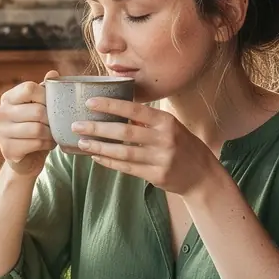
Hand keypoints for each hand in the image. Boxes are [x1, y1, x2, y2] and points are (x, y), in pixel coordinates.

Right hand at [0, 71, 58, 176]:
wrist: (26, 157)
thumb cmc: (35, 126)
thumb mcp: (40, 106)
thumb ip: (46, 90)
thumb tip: (53, 73)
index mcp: (8, 98)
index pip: (29, 88)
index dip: (46, 96)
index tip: (51, 105)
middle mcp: (0, 113)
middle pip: (37, 111)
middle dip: (53, 119)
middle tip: (57, 124)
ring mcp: (1, 132)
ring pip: (37, 129)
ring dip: (51, 133)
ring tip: (53, 134)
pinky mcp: (7, 149)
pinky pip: (35, 144)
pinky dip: (46, 145)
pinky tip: (47, 144)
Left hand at [70, 98, 214, 194]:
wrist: (202, 175)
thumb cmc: (182, 145)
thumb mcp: (170, 127)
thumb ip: (147, 120)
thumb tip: (117, 110)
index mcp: (166, 121)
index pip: (134, 110)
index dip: (111, 106)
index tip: (90, 102)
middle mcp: (164, 139)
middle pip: (124, 132)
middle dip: (97, 128)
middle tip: (76, 125)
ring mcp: (161, 159)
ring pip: (123, 152)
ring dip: (99, 147)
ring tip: (81, 142)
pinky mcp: (156, 175)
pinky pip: (127, 168)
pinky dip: (109, 162)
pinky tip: (96, 156)